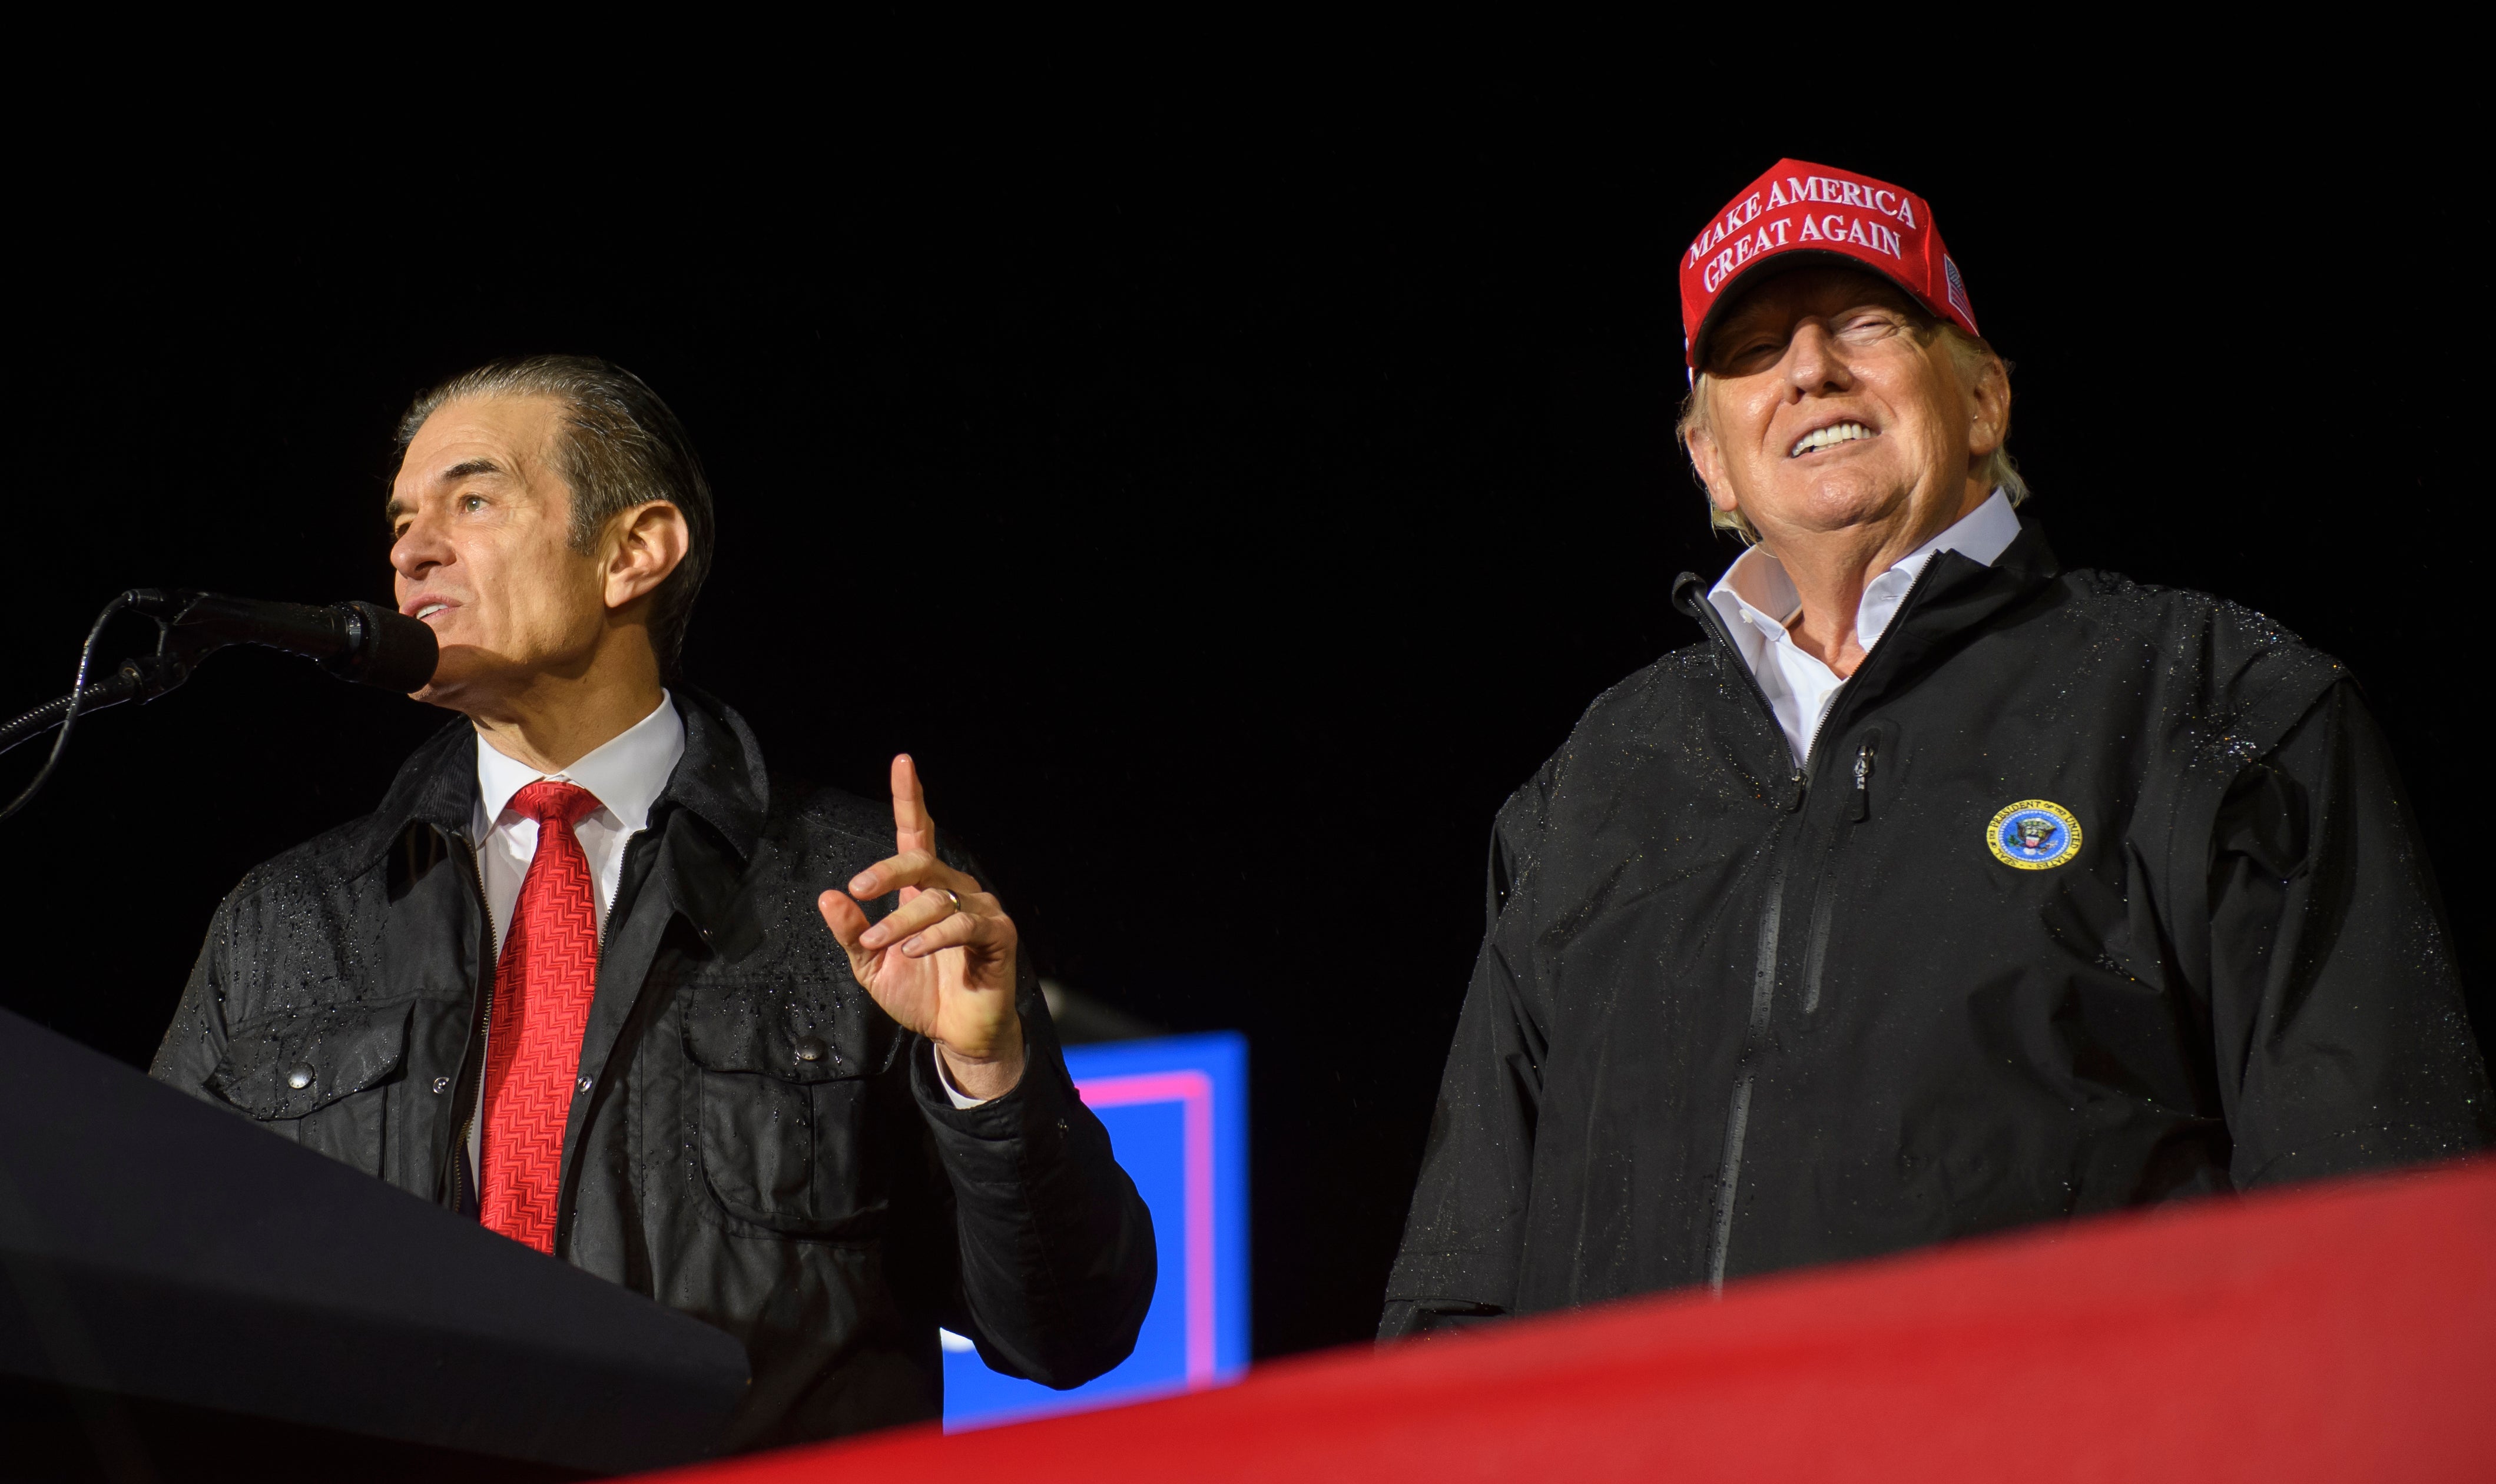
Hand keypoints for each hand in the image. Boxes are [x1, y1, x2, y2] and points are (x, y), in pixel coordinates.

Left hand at [816, 754, 1024, 1100]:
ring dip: (901, 920)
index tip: (903, 762)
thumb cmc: (920, 995)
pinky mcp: (998, 936)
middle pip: (922, 858)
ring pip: (936, 897)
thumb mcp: (871, 966)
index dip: (911, 798)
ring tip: (878, 944)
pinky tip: (911, 951)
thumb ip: (852, 932)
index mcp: (926, 890)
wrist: (957, 1036)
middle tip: (858, 890)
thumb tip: (828, 896)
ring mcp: (981, 910)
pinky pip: (962, 924)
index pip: (918, 834)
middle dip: (887, 870)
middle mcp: (956, 891)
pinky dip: (932, 936)